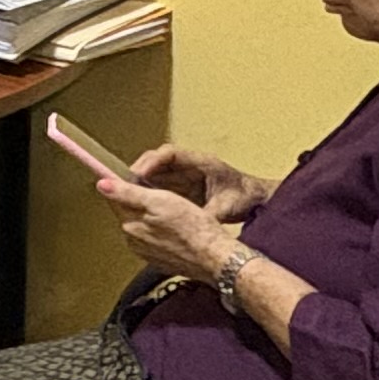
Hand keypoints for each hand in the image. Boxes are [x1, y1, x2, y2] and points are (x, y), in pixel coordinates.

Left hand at [94, 167, 232, 278]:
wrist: (215, 258)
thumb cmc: (192, 225)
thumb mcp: (160, 201)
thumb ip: (128, 194)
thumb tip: (101, 184)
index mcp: (129, 224)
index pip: (115, 200)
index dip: (123, 185)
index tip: (135, 176)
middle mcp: (132, 241)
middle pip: (128, 213)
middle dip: (138, 201)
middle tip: (160, 192)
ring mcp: (146, 253)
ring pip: (141, 226)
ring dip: (150, 217)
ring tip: (172, 209)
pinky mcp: (160, 260)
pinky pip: (153, 240)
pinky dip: (160, 231)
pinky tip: (176, 228)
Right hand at [126, 144, 269, 221]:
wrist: (256, 200)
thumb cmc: (245, 198)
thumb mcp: (227, 207)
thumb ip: (208, 213)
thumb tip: (192, 225)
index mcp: (201, 162)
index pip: (169, 154)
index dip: (151, 162)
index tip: (137, 174)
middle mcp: (189, 165)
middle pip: (156, 161)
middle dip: (138, 172)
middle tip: (122, 186)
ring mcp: (184, 175)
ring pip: (155, 173)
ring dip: (140, 182)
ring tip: (124, 195)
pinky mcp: (181, 186)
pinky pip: (159, 184)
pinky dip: (147, 192)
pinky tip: (138, 204)